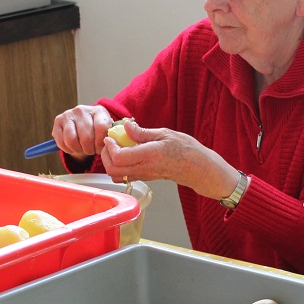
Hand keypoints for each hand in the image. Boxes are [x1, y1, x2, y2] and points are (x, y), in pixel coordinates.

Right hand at [51, 105, 114, 160]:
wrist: (82, 125)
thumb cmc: (97, 131)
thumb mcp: (106, 131)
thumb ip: (109, 136)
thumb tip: (109, 145)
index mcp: (98, 111)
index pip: (101, 128)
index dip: (100, 143)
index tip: (100, 149)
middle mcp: (82, 110)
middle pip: (86, 137)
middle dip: (89, 149)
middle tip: (91, 150)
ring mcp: (69, 114)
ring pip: (72, 140)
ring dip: (78, 150)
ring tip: (82, 149)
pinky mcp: (58, 121)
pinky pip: (61, 141)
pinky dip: (68, 149)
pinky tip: (73, 148)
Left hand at [100, 119, 240, 198]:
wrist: (197, 167)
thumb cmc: (186, 149)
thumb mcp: (165, 134)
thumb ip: (142, 132)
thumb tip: (125, 126)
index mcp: (149, 155)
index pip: (119, 157)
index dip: (110, 148)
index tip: (110, 137)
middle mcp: (145, 168)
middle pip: (113, 170)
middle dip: (106, 156)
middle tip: (109, 142)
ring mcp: (144, 175)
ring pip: (117, 176)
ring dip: (110, 162)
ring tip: (116, 148)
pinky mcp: (145, 178)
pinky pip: (125, 176)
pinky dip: (118, 166)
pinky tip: (125, 153)